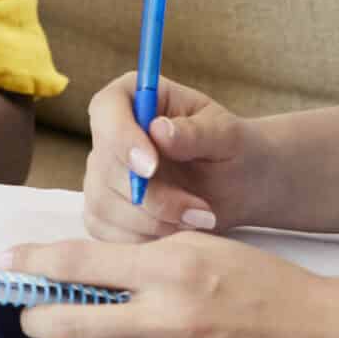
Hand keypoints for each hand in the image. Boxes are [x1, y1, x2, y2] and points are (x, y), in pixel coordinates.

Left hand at [6, 233, 338, 337]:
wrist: (321, 334)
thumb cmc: (259, 280)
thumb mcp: (200, 245)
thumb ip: (141, 257)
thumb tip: (76, 268)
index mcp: (170, 266)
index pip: (79, 264)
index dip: (30, 264)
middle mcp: (167, 318)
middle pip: (65, 325)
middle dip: (38, 318)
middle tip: (35, 313)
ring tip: (130, 327)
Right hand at [83, 73, 270, 242]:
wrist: (236, 184)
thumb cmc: (232, 148)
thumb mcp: (226, 135)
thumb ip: (196, 132)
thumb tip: (158, 130)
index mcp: (133, 97)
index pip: (107, 110)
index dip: (122, 139)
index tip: (151, 167)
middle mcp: (109, 134)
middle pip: (105, 166)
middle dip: (152, 197)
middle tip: (200, 210)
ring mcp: (102, 175)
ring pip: (105, 205)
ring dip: (155, 222)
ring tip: (201, 220)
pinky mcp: (103, 212)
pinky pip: (108, 234)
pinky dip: (146, 239)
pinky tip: (180, 232)